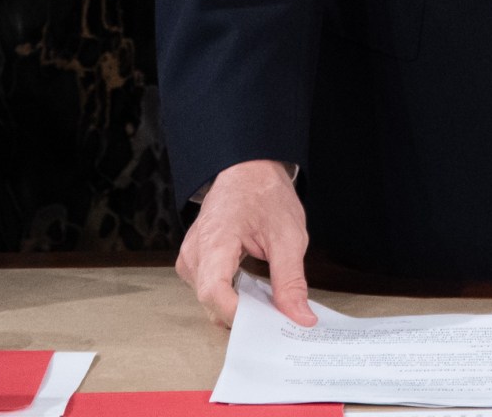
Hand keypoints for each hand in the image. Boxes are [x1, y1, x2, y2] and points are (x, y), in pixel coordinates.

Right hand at [176, 159, 313, 327]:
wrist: (248, 169)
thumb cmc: (264, 194)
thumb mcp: (288, 237)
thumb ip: (291, 281)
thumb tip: (300, 318)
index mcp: (214, 241)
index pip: (214, 293)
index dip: (239, 315)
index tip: (269, 322)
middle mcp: (194, 252)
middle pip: (211, 304)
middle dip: (244, 317)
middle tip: (278, 317)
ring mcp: (191, 257)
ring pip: (210, 302)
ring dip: (238, 308)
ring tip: (268, 301)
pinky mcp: (195, 260)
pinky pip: (209, 291)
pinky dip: (232, 297)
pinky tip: (253, 292)